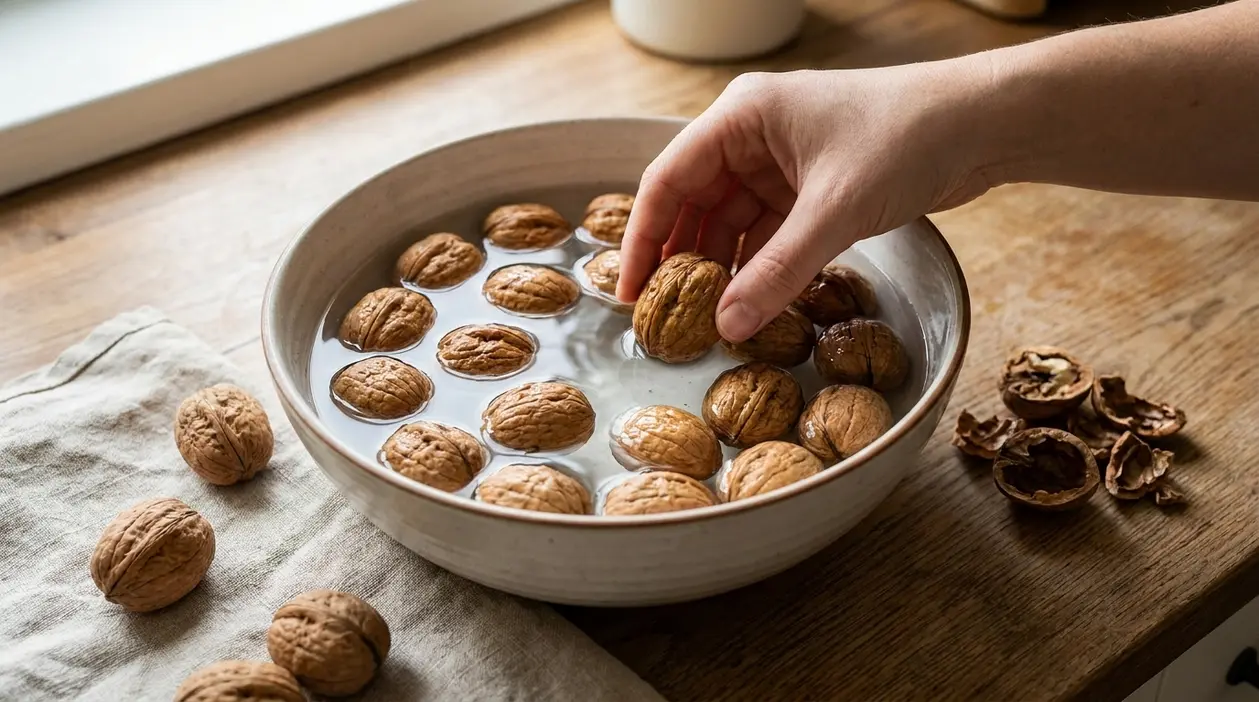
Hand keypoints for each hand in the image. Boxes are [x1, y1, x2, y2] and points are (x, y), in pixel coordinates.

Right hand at [616, 62, 999, 341]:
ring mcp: (782, 163)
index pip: (668, 179)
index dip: (644, 239)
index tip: (630, 293)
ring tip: (706, 321)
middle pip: (694, 204)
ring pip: (731, 223)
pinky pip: (768, 234)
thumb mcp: (835, 210)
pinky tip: (749, 304)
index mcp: (741, 116)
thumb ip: (778, 272)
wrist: (983, 124)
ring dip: (722, 269)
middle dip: (682, 261)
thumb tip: (727, 327)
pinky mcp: (811, 188)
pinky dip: (758, 267)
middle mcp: (753, 135)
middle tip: (664, 318)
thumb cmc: (907, 138)